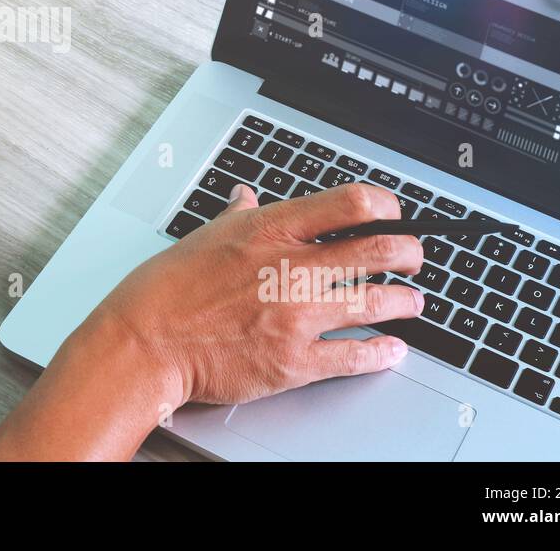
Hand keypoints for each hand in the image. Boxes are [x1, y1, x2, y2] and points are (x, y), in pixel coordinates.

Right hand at [89, 183, 422, 408]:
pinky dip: (382, 353)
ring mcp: (298, 317)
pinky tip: (392, 349)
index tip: (393, 213)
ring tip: (411, 302)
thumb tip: (248, 197)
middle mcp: (292, 269)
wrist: (146, 343)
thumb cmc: (165, 290)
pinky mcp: (295, 362)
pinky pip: (355, 356)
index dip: (385, 205)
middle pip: (378, 250)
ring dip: (404, 301)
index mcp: (270, 231)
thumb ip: (237, 215)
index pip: (350, 204)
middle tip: (413, 257)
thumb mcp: (203, 236)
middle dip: (408, 252)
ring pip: (377, 302)